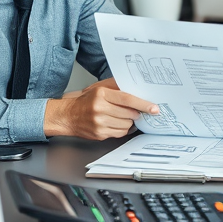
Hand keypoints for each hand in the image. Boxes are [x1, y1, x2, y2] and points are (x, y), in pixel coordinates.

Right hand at [44, 78, 158, 139]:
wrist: (68, 116)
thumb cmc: (85, 101)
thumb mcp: (99, 88)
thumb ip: (117, 87)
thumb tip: (137, 89)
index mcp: (101, 94)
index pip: (127, 99)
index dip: (142, 104)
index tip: (154, 108)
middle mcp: (100, 109)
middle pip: (129, 114)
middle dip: (136, 113)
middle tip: (136, 111)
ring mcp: (99, 123)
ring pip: (126, 125)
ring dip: (129, 121)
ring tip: (123, 116)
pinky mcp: (100, 134)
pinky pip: (120, 133)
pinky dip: (123, 128)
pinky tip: (117, 123)